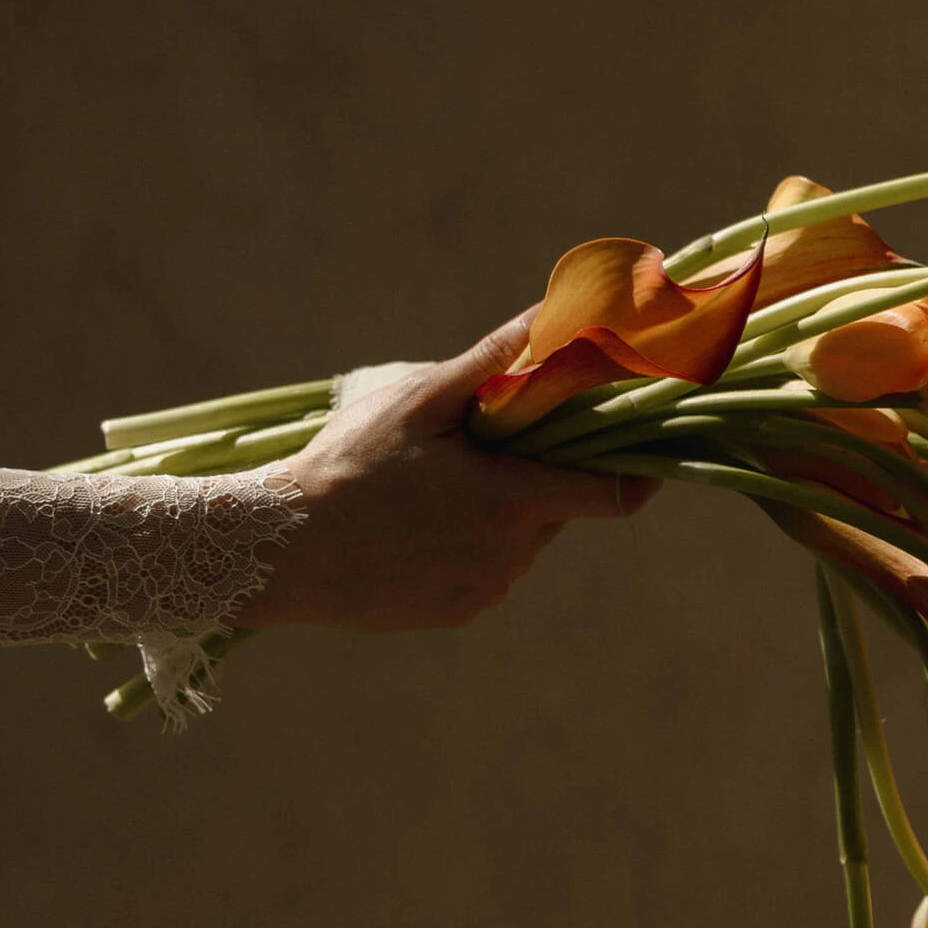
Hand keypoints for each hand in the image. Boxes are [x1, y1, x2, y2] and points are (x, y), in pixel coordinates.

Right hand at [247, 312, 651, 631]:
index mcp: (513, 502)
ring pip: (517, 542)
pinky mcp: (454, 612)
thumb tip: (548, 315)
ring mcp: (483, 590)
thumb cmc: (348, 466)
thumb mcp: (418, 400)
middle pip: (554, 508)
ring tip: (432, 487)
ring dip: (498, 513)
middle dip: (534, 476)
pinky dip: (466, 547)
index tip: (646, 451)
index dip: (639, 472)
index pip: (613, 495)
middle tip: (483, 447)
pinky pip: (483, 572)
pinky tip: (413, 527)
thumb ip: (490, 361)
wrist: (280, 550)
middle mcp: (511, 556)